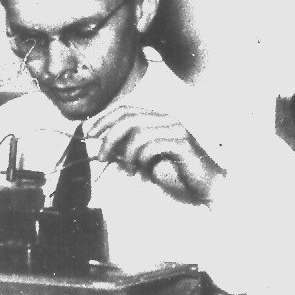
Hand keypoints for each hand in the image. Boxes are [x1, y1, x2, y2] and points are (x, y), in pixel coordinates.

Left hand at [87, 105, 224, 202]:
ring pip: (138, 131)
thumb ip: (127, 150)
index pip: (126, 109)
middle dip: (109, 137)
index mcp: (157, 118)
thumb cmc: (176, 173)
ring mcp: (176, 129)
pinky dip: (141, 158)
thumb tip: (104, 148)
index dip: (104, 119)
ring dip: (125, 152)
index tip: (89, 134)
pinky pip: (152, 145)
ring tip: (126, 168)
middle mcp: (167, 118)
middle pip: (129, 118)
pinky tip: (141, 171)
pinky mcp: (182, 143)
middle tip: (100, 156)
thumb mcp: (145, 160)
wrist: (205, 186)